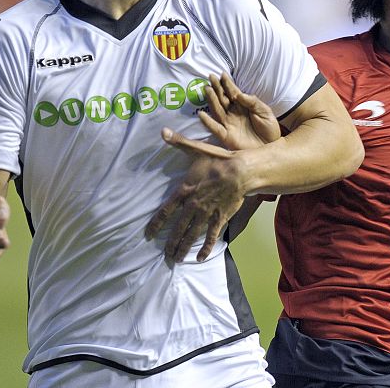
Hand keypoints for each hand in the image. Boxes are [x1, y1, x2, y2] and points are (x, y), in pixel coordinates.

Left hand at [146, 128, 247, 263]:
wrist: (240, 172)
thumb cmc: (218, 160)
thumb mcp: (197, 150)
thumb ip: (179, 143)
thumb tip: (163, 131)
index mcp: (185, 191)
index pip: (166, 211)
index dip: (156, 224)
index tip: (148, 234)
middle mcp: (193, 205)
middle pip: (178, 228)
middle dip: (171, 242)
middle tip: (165, 254)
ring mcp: (206, 213)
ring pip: (192, 234)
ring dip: (183, 247)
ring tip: (176, 259)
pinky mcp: (220, 218)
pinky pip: (211, 236)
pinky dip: (205, 248)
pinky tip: (200, 258)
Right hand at [199, 73, 280, 149]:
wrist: (271, 146)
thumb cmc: (269, 128)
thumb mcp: (265, 112)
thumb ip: (253, 102)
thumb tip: (239, 94)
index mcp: (243, 106)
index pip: (233, 92)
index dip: (227, 84)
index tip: (222, 74)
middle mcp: (234, 114)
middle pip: (223, 99)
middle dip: (217, 88)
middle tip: (210, 76)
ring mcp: (229, 124)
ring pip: (217, 110)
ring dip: (212, 100)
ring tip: (207, 89)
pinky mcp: (227, 137)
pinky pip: (215, 128)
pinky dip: (208, 122)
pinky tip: (202, 114)